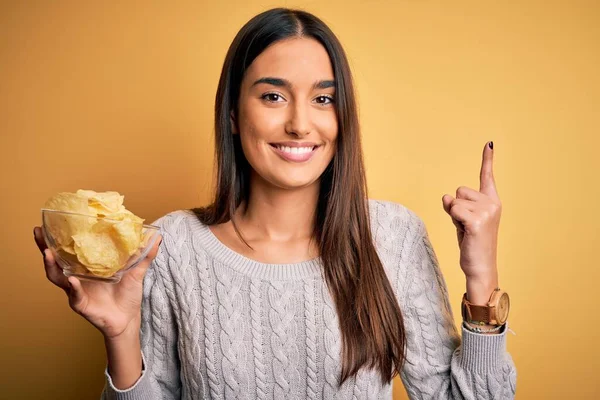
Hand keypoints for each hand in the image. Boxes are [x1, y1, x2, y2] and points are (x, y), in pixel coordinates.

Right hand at [33, 226, 161, 339]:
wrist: (129, 319)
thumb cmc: (128, 295)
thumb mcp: (137, 272)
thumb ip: (145, 255)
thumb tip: (157, 236)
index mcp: (86, 267)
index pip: (68, 250)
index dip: (56, 238)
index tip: (48, 222)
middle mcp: (77, 277)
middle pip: (54, 261)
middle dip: (44, 247)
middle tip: (38, 232)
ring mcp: (76, 291)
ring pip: (58, 277)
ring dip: (51, 265)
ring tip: (48, 253)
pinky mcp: (81, 304)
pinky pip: (74, 295)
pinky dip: (73, 287)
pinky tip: (71, 280)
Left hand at [441, 141, 500, 282]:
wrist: (480, 266)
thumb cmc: (471, 243)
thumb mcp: (462, 219)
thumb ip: (455, 205)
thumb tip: (446, 197)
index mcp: (492, 201)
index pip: (487, 176)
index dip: (487, 159)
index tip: (489, 143)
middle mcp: (493, 203)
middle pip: (459, 191)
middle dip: (456, 207)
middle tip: (466, 225)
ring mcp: (487, 211)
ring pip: (454, 201)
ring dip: (454, 216)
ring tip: (466, 230)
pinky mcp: (478, 221)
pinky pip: (453, 210)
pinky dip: (454, 220)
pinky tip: (465, 233)